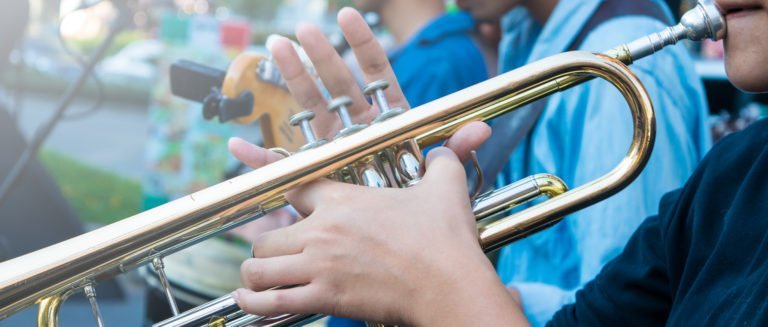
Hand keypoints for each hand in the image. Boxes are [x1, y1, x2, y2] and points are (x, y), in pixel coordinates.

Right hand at [227, 6, 488, 240]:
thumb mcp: (439, 175)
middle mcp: (357, 128)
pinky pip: (286, 166)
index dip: (363, 44)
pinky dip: (262, 160)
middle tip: (301, 31)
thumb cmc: (420, 202)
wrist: (401, 238)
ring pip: (310, 108)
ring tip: (275, 50)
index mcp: (386, 120)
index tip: (347, 16)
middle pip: (337, 84)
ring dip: (291, 81)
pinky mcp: (316, 176)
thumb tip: (483, 131)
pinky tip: (241, 147)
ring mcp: (334, 148)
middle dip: (319, 56)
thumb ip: (455, 152)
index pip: (376, 73)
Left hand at [234, 148, 524, 325]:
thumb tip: (446, 148)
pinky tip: (246, 300)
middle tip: (276, 252)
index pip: (292, 183)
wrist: (449, 284)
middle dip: (268, 244)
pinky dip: (255, 302)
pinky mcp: (326, 297)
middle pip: (268, 234)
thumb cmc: (445, 239)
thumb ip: (443, 161)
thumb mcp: (445, 188)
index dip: (269, 175)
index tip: (247, 165)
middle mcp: (324, 230)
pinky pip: (273, 300)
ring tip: (257, 278)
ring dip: (257, 273)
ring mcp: (321, 265)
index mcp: (344, 200)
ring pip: (262, 266)